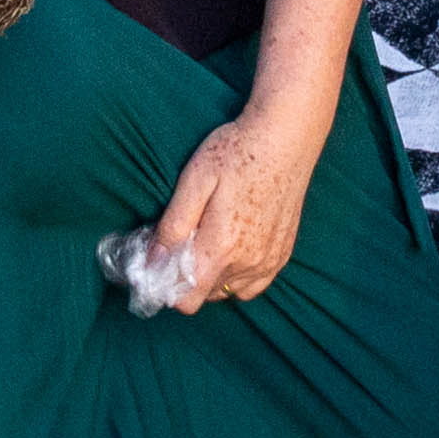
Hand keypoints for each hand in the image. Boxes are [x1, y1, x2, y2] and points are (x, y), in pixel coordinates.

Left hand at [142, 106, 327, 309]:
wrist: (285, 137)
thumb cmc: (237, 152)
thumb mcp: (194, 181)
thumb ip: (173, 226)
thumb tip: (153, 261)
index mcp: (222, 248)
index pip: (188, 300)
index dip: (168, 287)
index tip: (161, 263)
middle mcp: (249, 263)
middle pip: (207, 296)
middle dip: (188, 277)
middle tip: (184, 241)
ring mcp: (270, 260)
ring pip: (230, 291)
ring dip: (214, 277)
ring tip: (208, 241)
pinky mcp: (283, 252)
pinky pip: (255, 284)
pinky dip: (239, 276)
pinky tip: (232, 249)